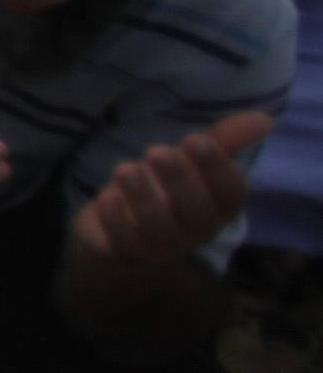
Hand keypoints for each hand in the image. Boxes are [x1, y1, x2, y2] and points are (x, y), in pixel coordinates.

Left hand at [69, 113, 275, 272]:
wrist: (123, 221)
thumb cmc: (167, 184)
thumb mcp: (193, 161)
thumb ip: (225, 140)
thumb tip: (265, 120)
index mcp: (219, 206)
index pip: (230, 193)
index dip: (217, 168)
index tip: (197, 139)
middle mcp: (195, 229)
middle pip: (196, 212)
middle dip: (179, 181)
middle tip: (157, 151)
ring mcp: (162, 245)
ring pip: (159, 228)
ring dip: (143, 198)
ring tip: (125, 169)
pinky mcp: (127, 253)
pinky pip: (125, 244)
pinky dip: (115, 221)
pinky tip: (107, 196)